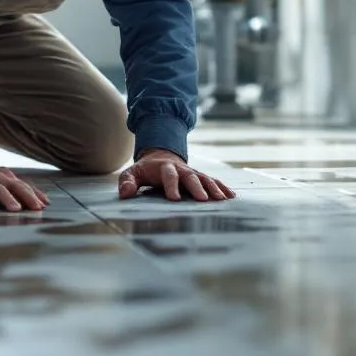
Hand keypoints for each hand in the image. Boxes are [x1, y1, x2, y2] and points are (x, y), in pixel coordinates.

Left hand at [117, 149, 235, 201]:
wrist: (160, 156)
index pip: (168, 176)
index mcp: (164, 168)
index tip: (174, 199)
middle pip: (190, 176)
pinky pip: (213, 181)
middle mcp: (181, 169)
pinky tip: (231, 196)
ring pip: (205, 178)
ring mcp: (192, 172)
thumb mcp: (132, 173)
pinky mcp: (200, 176)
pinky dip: (222, 187)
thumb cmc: (145, 170)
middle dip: (197, 187)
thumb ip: (127, 182)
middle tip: (203, 200)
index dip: (172, 186)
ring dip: (214, 188)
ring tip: (222, 200)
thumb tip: (125, 194)